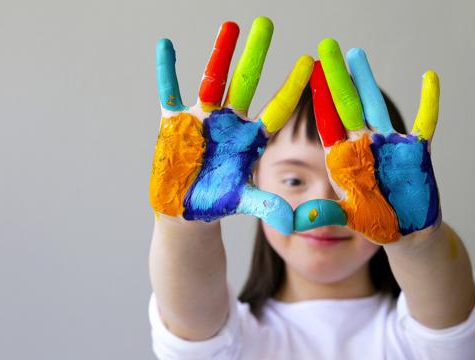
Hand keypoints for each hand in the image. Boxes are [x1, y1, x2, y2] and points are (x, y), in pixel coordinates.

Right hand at [149, 17, 313, 233]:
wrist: (185, 208)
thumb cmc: (217, 201)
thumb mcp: (243, 201)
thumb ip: (266, 205)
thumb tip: (293, 221)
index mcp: (250, 139)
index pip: (275, 109)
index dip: (291, 87)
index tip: (309, 62)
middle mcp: (229, 122)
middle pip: (245, 82)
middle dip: (255, 54)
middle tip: (267, 23)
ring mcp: (202, 119)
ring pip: (212, 79)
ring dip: (219, 53)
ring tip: (229, 25)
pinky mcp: (175, 123)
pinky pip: (169, 92)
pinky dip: (167, 71)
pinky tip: (165, 46)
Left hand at [294, 39, 440, 243]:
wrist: (404, 232)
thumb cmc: (372, 222)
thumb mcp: (344, 217)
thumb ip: (322, 215)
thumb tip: (293, 222)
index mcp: (343, 158)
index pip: (327, 122)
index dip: (319, 98)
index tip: (308, 72)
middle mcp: (363, 145)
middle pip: (347, 105)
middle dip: (337, 78)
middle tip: (326, 49)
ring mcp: (389, 145)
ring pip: (376, 106)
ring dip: (367, 80)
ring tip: (355, 54)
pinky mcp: (416, 152)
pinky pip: (426, 122)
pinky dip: (429, 101)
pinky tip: (429, 77)